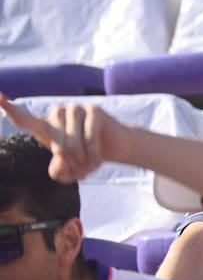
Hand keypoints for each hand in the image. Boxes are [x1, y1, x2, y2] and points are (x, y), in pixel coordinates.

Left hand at [0, 96, 131, 182]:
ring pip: (71, 141)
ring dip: (81, 158)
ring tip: (89, 164)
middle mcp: (58, 113)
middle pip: (54, 142)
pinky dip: (92, 153)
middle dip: (69, 160)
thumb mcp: (69, 171)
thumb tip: (61, 157)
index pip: (23, 119)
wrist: (115, 147)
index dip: (9, 108)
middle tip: (79, 169)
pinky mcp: (94, 110)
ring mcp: (76, 109)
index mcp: (45, 126)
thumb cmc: (86, 157)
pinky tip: (98, 159)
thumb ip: (58, 171)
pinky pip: (89, 136)